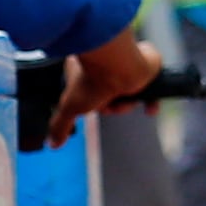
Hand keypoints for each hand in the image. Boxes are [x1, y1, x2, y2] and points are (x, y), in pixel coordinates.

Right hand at [47, 31, 160, 145]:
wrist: (120, 66)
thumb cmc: (93, 81)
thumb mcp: (71, 107)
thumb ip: (60, 125)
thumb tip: (52, 143)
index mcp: (89, 66)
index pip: (95, 93)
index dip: (100, 105)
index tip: (100, 104)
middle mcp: (109, 62)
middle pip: (113, 96)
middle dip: (114, 107)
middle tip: (108, 102)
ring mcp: (128, 62)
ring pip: (131, 94)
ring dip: (128, 105)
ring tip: (125, 99)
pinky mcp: (148, 63)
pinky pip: (153, 88)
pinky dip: (152, 102)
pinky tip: (150, 109)